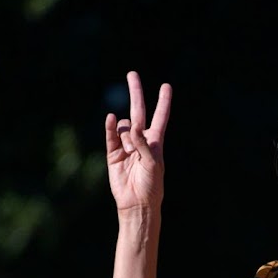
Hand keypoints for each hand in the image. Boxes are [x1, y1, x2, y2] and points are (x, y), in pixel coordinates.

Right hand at [105, 71, 170, 211]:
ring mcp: (126, 146)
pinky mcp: (113, 154)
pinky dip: (111, 128)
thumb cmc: (151, 186)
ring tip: (130, 152)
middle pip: (138, 112)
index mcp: (155, 143)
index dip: (163, 103)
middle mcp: (140, 141)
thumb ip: (143, 144)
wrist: (137, 203)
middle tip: (132, 74)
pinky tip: (111, 119)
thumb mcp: (153, 164)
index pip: (160, 118)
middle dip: (136, 93)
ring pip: (124, 127)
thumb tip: (132, 126)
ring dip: (126, 134)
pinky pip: (111, 136)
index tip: (166, 86)